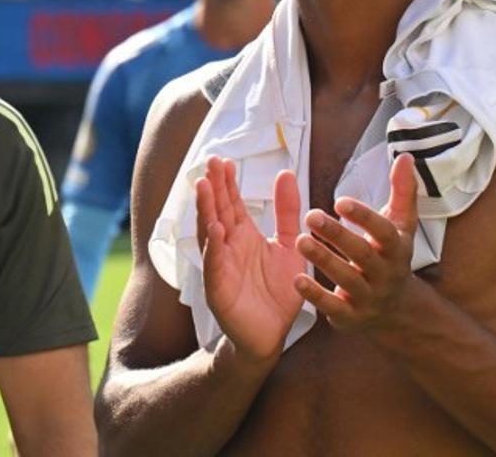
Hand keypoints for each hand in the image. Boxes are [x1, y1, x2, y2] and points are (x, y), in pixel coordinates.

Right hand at [196, 156, 305, 360]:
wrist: (272, 335)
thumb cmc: (278, 291)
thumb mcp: (290, 245)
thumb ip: (287, 212)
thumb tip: (286, 173)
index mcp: (244, 237)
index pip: (232, 203)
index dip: (227, 183)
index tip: (224, 159)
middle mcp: (229, 248)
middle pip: (218, 212)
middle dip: (214, 188)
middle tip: (210, 162)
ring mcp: (221, 268)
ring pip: (210, 234)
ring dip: (206, 210)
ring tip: (205, 187)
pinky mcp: (220, 290)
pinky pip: (215, 265)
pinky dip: (214, 247)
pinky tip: (216, 229)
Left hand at [294, 153, 418, 330]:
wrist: (396, 309)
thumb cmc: (391, 256)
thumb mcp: (402, 225)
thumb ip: (402, 191)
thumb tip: (405, 157)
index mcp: (397, 248)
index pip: (384, 231)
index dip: (364, 216)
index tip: (340, 200)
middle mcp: (385, 273)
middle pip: (363, 254)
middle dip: (338, 235)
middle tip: (311, 215)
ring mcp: (369, 297)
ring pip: (347, 279)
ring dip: (324, 259)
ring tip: (301, 240)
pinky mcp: (351, 317)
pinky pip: (333, 307)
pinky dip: (315, 295)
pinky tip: (297, 279)